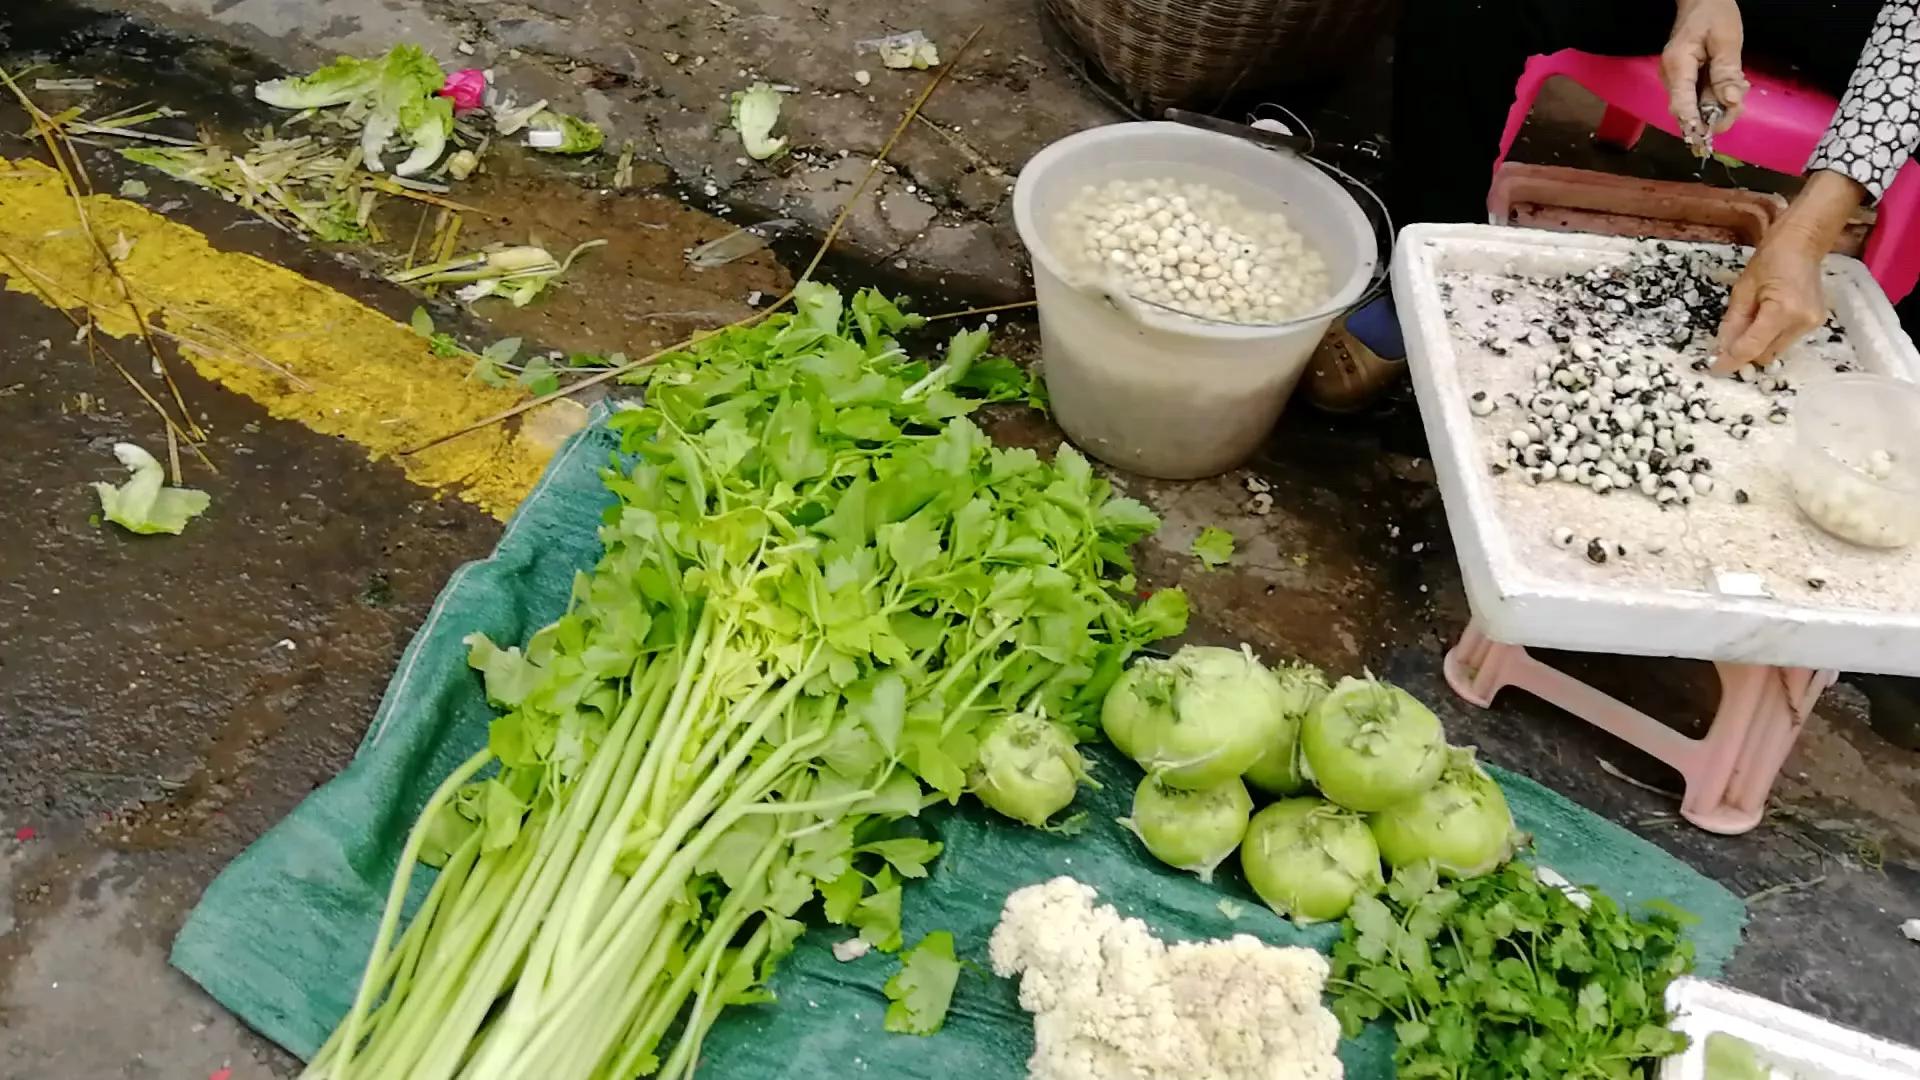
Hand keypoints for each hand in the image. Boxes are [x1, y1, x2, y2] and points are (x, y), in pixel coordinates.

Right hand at [1662, 0, 1747, 140]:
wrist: (1701, 1)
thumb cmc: (1714, 14)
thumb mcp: (1727, 39)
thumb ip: (1727, 71)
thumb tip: (1731, 102)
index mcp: (1678, 65)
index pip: (1681, 102)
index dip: (1694, 122)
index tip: (1708, 137)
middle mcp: (1671, 77)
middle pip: (1688, 110)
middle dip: (1714, 116)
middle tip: (1739, 108)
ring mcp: (1676, 81)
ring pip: (1695, 106)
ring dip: (1718, 108)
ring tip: (1739, 91)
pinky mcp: (1684, 82)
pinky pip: (1698, 98)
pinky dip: (1716, 99)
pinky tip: (1731, 89)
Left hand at [1713, 233, 1824, 370]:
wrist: (1802, 244)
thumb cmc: (1770, 259)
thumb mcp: (1742, 290)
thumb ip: (1732, 322)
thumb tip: (1722, 349)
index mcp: (1783, 310)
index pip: (1753, 347)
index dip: (1731, 361)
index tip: (1714, 370)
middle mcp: (1802, 322)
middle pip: (1765, 354)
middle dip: (1744, 352)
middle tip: (1728, 339)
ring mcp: (1812, 324)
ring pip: (1776, 350)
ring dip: (1758, 345)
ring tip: (1752, 320)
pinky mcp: (1816, 323)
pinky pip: (1785, 341)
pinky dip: (1770, 337)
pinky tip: (1766, 319)